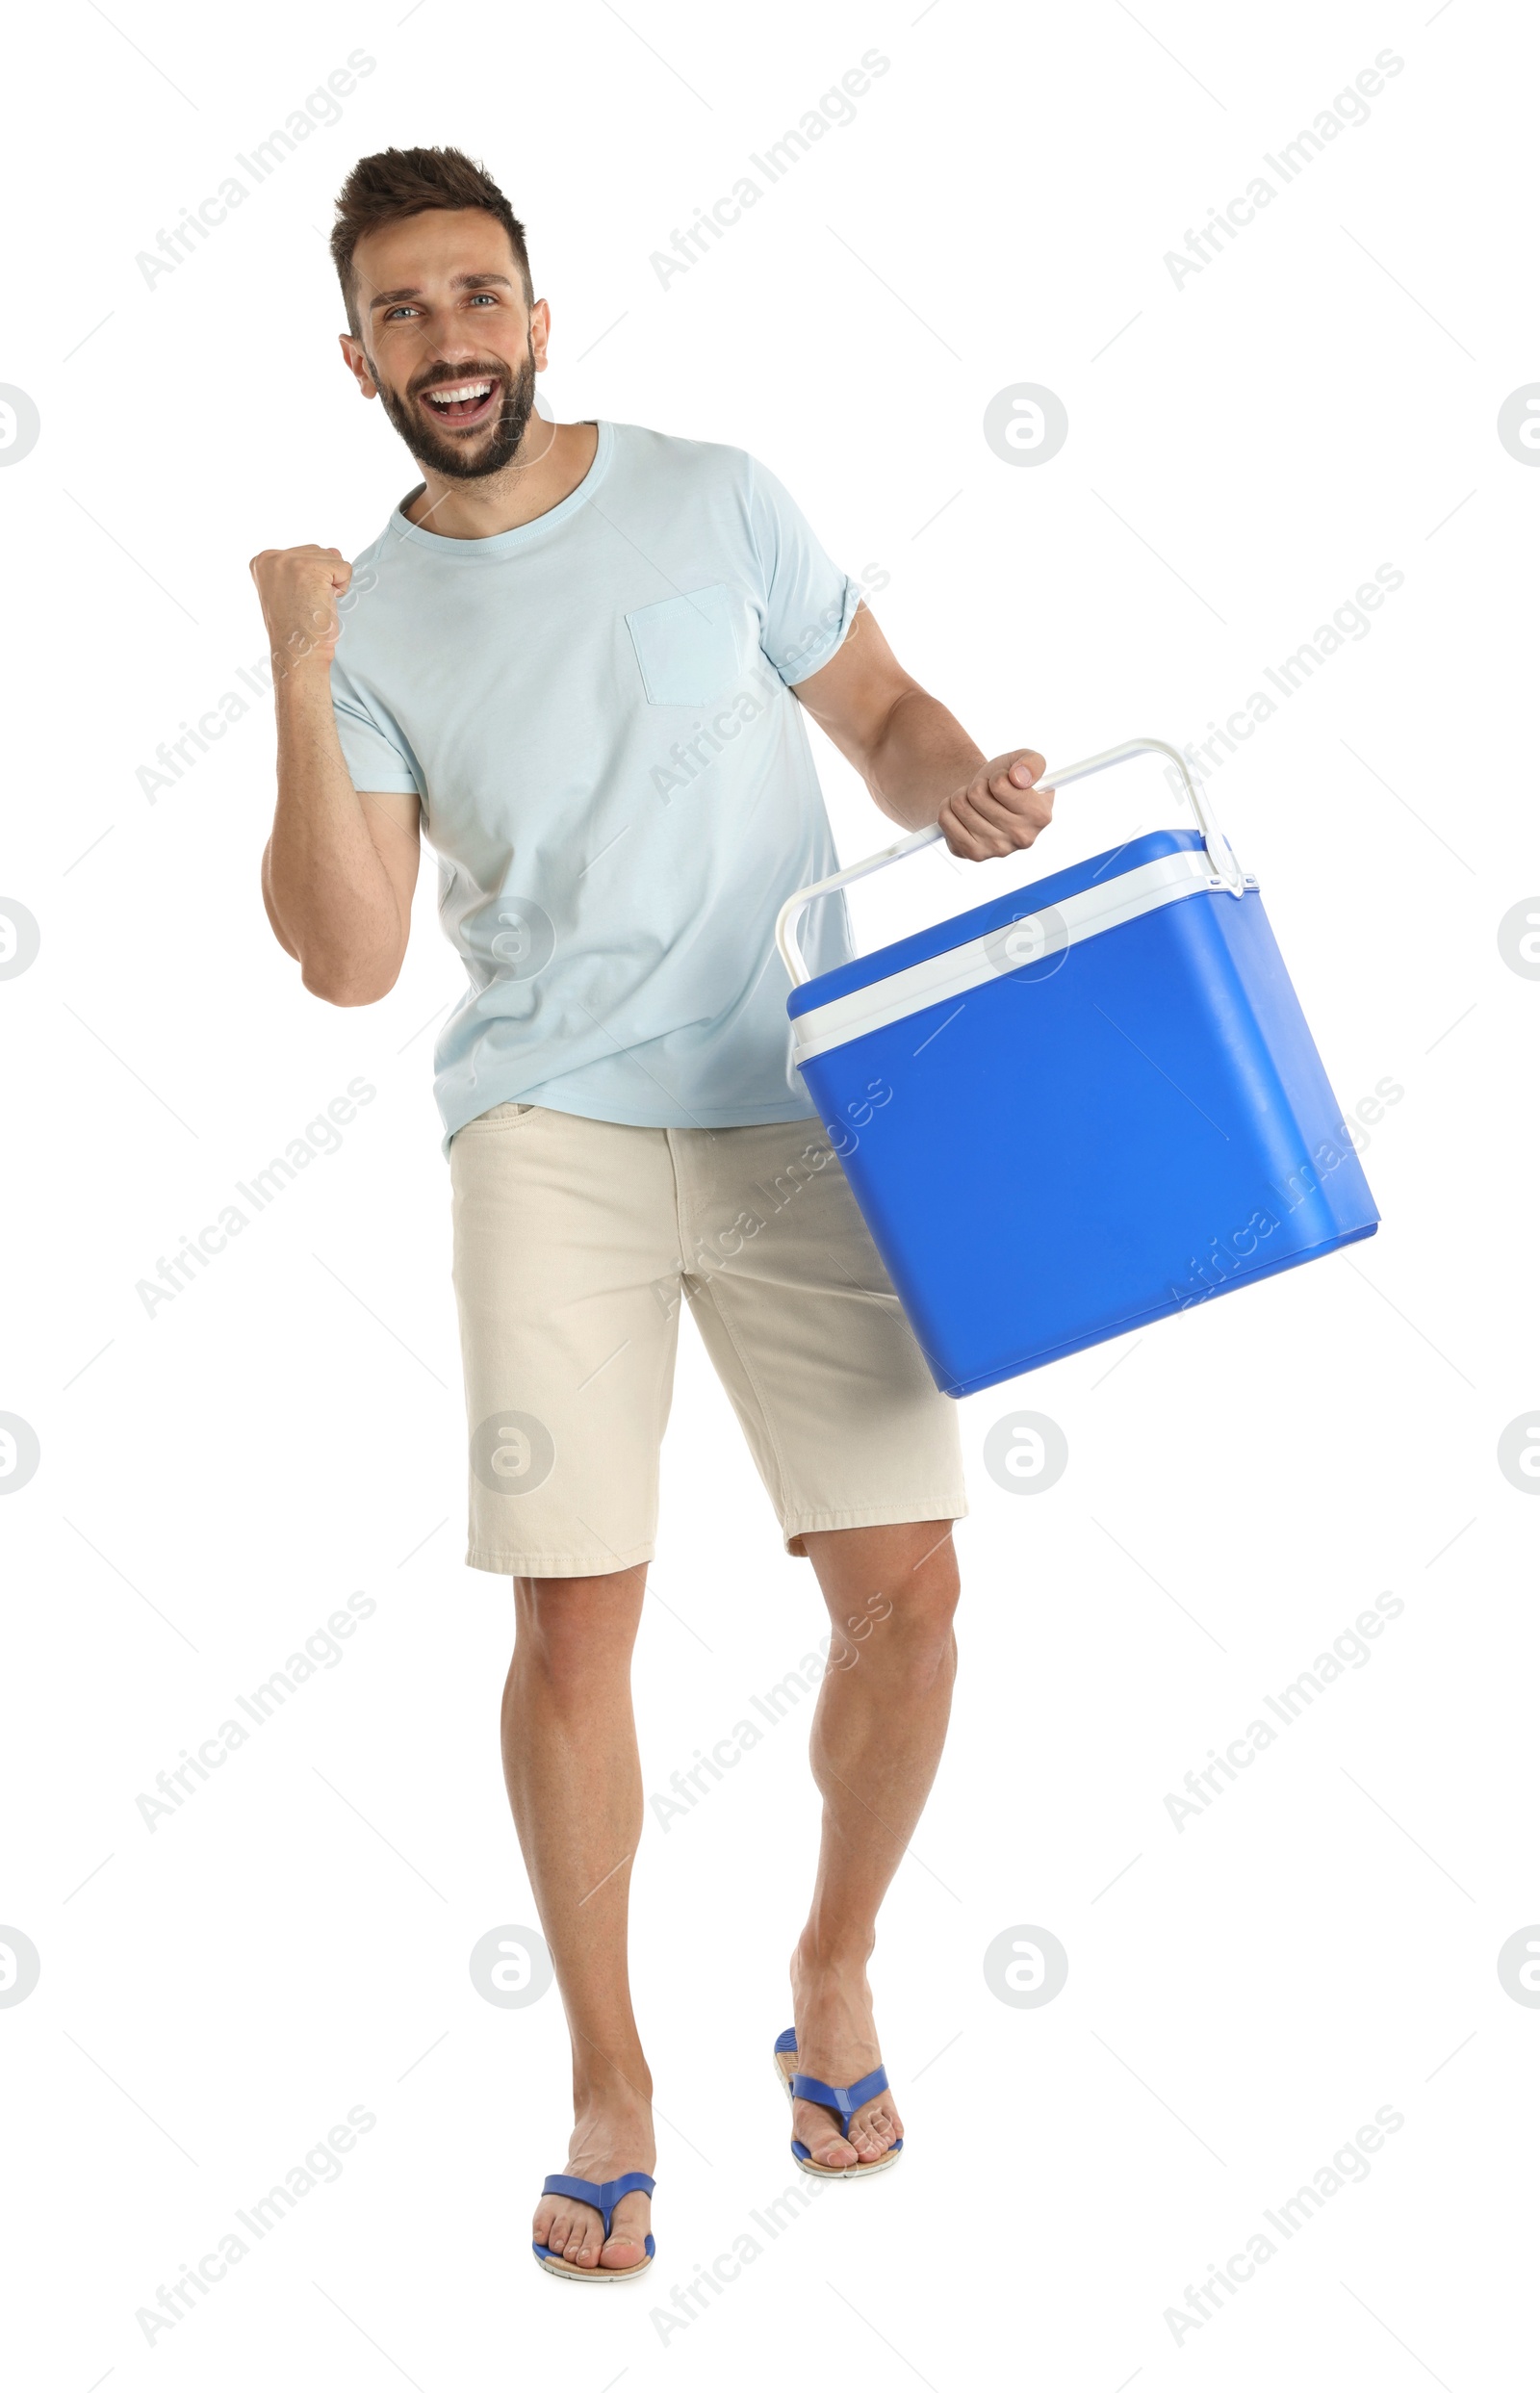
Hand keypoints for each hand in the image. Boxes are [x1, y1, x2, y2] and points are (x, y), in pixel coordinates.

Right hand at [248, 543, 352, 681]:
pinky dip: (343, 588)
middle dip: (321, 580)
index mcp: (262, 560)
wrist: (298, 653)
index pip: (304, 554)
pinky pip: (345, 568)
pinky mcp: (311, 569)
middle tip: (306, 604)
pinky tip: (324, 603)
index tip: (296, 600)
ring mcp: (290, 561)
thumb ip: (306, 564)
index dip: (309, 580)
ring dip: (331, 585)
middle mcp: (272, 557)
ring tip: (314, 604)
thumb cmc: (297, 628)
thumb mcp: (292, 589)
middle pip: (318, 552)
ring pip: (332, 559)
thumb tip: (335, 550)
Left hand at [938, 749, 1053, 860]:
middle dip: (978, 785)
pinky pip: (945, 819)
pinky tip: (960, 811)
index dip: (997, 775)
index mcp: (1040, 815)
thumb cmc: (1010, 779)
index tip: (1004, 781)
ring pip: (960, 805)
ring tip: (974, 801)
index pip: (999, 784)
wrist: (989, 800)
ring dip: (962, 795)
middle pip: (976, 794)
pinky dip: (947, 806)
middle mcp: (1022, 838)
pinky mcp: (973, 854)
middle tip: (987, 792)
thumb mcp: (1026, 760)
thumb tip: (1019, 776)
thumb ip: (1033, 762)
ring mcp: (997, 849)